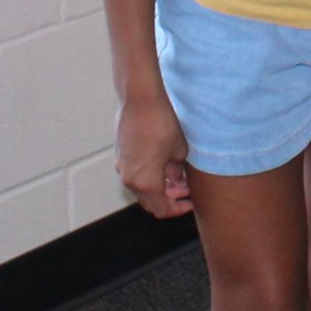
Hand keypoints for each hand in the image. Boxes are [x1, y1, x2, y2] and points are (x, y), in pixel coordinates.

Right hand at [115, 93, 193, 219]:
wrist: (140, 101)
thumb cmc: (161, 124)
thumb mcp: (179, 151)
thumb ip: (178, 172)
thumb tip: (177, 179)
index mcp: (146, 184)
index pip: (161, 209)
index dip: (177, 209)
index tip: (189, 202)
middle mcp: (130, 180)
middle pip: (150, 201)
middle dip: (168, 199)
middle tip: (185, 191)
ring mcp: (122, 168)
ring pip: (141, 188)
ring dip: (158, 187)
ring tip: (176, 176)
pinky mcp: (120, 156)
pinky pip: (134, 174)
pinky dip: (148, 176)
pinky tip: (162, 164)